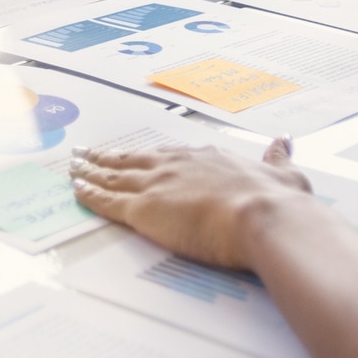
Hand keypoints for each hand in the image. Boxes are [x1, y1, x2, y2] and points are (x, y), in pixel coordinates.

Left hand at [69, 138, 313, 270]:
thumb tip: (284, 142)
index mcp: (208, 159)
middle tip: (87, 152)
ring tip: (74, 166)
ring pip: (114, 176)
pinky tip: (77, 190)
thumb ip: (278, 159)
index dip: (148, 155)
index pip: (169, 156)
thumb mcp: (284, 174)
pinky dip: (89, 195)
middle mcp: (178, 166)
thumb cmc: (277, 201)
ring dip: (91, 171)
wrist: (263, 215)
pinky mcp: (143, 210)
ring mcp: (158, 186)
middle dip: (108, 157)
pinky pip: (107, 202)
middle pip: (133, 160)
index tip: (134, 153)